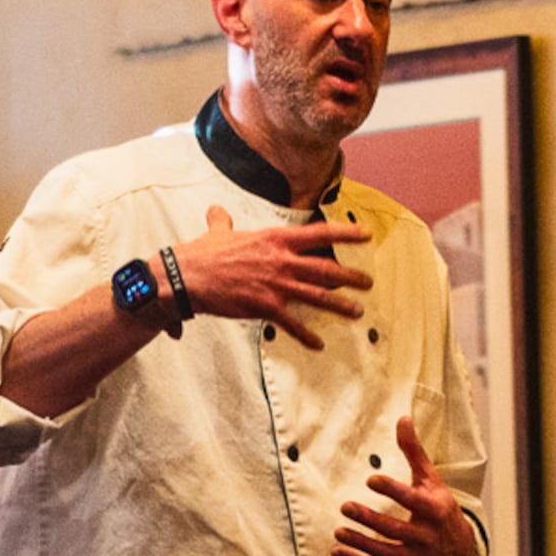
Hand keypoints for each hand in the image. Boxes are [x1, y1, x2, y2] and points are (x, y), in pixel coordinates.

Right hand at [176, 204, 373, 349]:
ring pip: (317, 296)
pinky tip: (319, 345)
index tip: (366, 234)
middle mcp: (281, 260)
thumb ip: (223, 221)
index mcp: (275, 239)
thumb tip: (217, 211)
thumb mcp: (218, 232)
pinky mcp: (266, 307)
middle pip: (326, 268)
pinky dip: (307, 336)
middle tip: (368, 282)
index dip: (345, 233)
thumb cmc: (202, 254)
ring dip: (340, 306)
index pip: (319, 233)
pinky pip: (293, 324)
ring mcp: (276, 285)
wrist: (187, 277)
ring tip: (358, 312)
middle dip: (351, 277)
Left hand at [333, 417, 479, 555]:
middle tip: (346, 506)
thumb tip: (402, 418)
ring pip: (385, 553)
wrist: (460, 554)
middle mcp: (426, 536)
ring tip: (339, 530)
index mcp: (435, 509)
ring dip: (360, 542)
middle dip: (370, 519)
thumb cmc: (440, 509)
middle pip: (396, 530)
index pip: (413, 500)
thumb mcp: (432, 481)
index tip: (371, 479)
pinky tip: (337, 550)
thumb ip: (415, 452)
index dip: (392, 490)